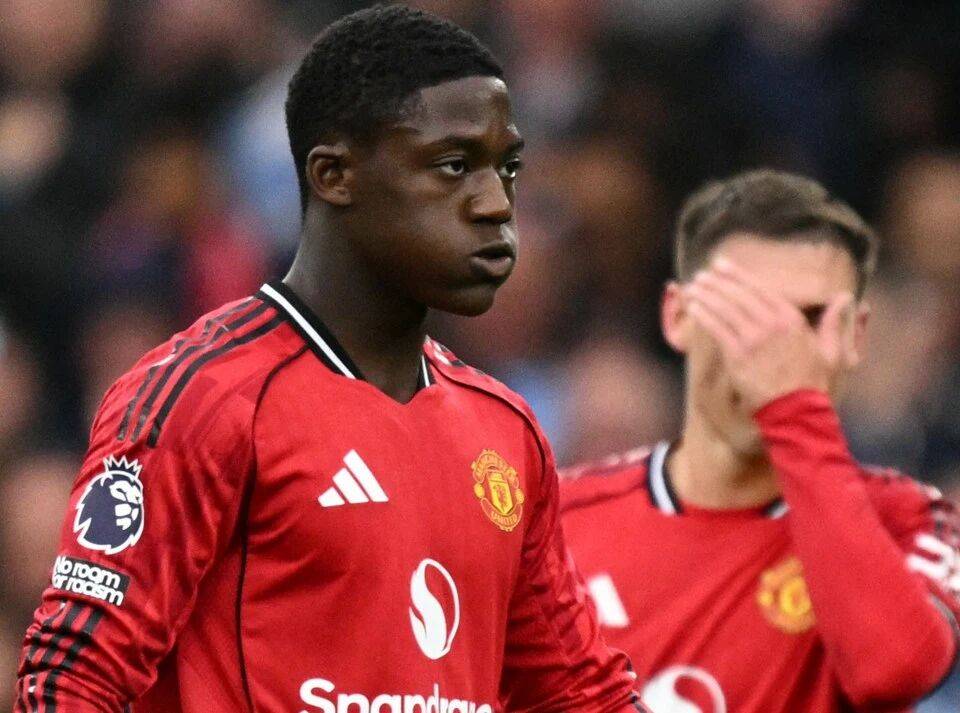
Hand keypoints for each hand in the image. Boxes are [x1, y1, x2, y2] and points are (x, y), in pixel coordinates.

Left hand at [684, 257, 855, 412]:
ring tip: (693, 286)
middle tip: (703, 273)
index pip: (760, 290)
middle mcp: (771, 324)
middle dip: (719, 281)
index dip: (739, 276)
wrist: (796, 411)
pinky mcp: (737, 355)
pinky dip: (704, 316)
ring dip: (707, 295)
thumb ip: (834, 322)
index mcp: (791, 320)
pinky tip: (694, 307)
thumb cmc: (813, 383)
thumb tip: (846, 297)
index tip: (723, 265)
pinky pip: (717, 329)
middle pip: (739, 295)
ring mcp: (752, 339)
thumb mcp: (833, 351)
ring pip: (725, 309)